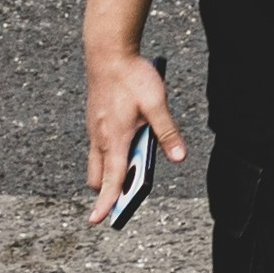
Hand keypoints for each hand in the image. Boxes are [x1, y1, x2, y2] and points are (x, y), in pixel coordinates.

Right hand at [82, 47, 186, 224]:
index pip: (110, 179)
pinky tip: (130, 144)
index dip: (106, 202)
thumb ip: (167, 132)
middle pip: (98, 177)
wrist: (107, 52)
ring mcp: (95, 130)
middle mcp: (99, 137)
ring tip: (133, 173)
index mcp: (114, 138)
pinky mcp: (96, 122)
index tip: (100, 220)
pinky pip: (100, 148)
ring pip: (97, 163)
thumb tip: (179, 157)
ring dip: (110, 172)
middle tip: (126, 199)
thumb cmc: (131, 76)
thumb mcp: (156, 104)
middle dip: (108, 191)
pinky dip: (111, 156)